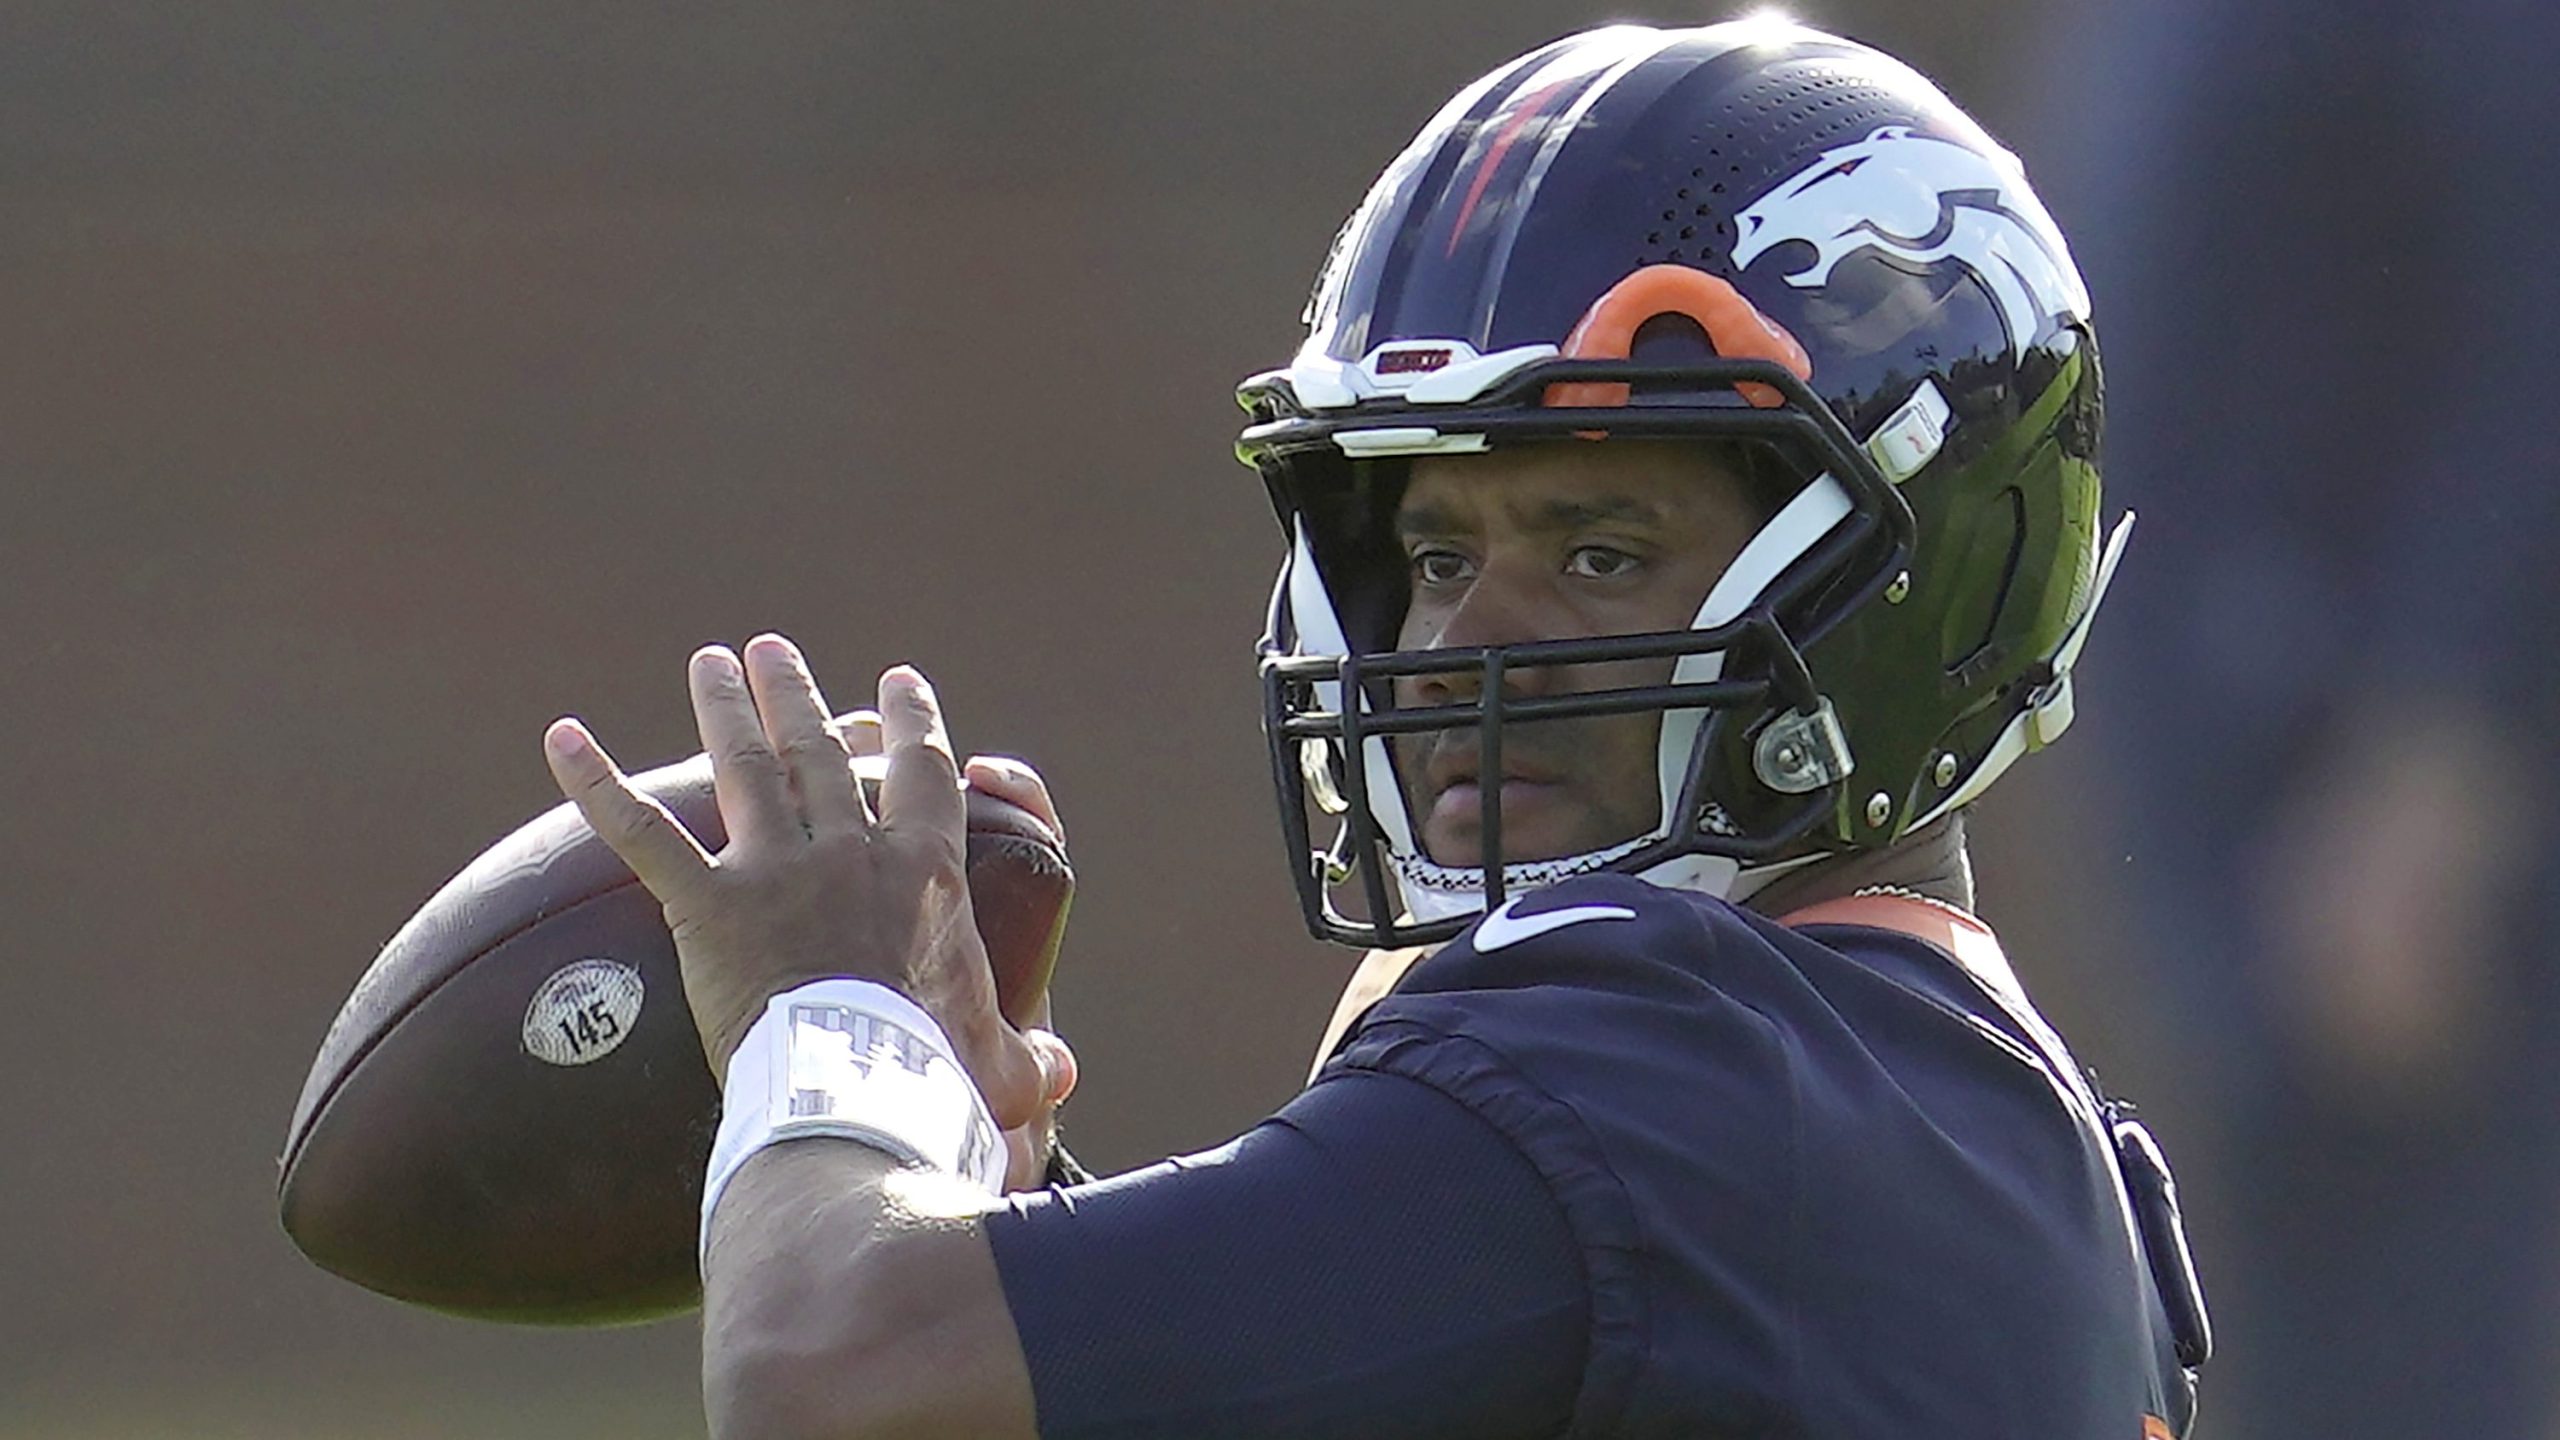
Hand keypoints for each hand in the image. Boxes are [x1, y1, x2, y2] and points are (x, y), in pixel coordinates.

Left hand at [543, 635, 1066, 1133]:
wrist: (862, 1089)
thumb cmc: (938, 1076)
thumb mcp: (1001, 1066)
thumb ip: (1030, 1064)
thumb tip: (1063, 1082)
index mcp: (924, 871)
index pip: (923, 772)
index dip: (912, 721)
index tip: (899, 682)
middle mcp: (851, 850)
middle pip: (823, 750)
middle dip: (798, 694)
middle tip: (773, 652)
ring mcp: (777, 871)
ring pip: (748, 765)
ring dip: (727, 705)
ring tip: (713, 663)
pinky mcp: (708, 906)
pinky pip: (642, 833)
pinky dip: (595, 783)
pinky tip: (560, 737)